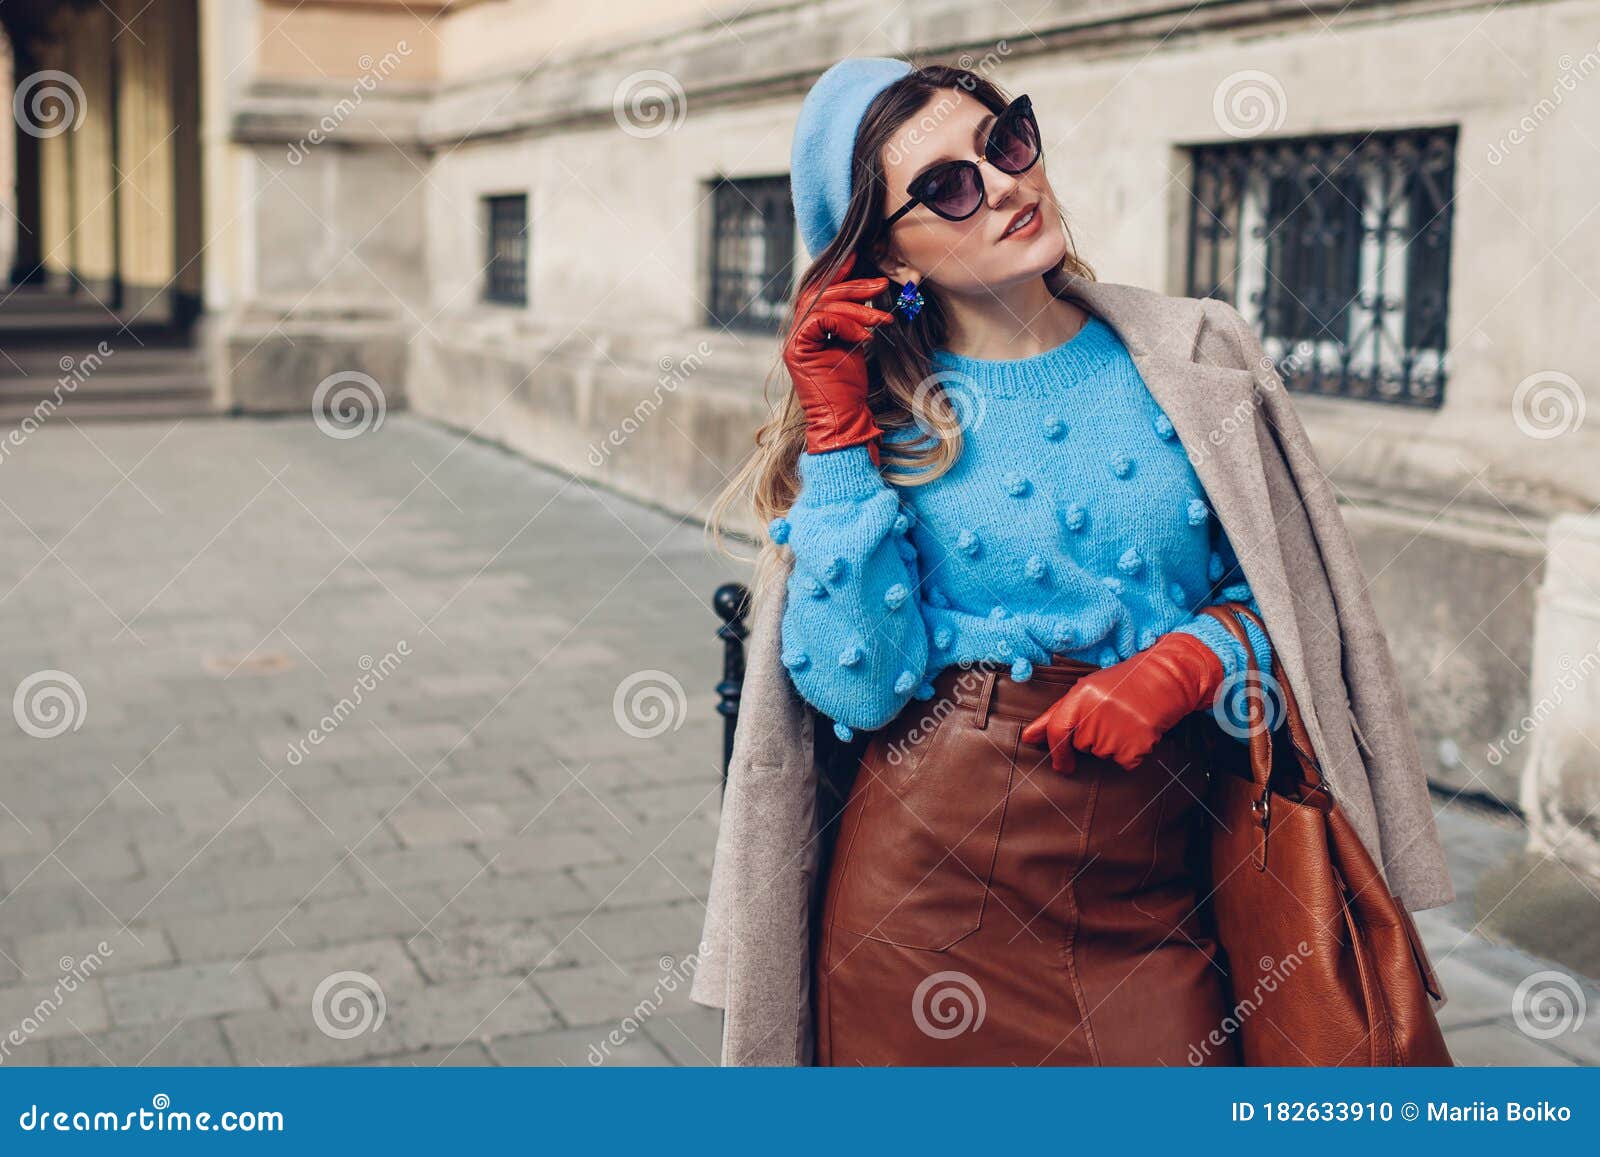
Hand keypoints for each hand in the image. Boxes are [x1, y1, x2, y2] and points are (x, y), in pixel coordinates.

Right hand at [783, 252, 894, 462]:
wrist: (844, 418)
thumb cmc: (851, 388)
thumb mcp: (853, 345)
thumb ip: (851, 321)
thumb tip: (866, 295)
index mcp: (807, 330)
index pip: (818, 292)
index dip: (837, 274)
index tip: (858, 260)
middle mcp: (796, 333)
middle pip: (819, 294)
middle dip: (853, 287)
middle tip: (880, 284)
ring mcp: (793, 341)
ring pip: (822, 305)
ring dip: (857, 308)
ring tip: (882, 320)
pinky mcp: (797, 350)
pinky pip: (821, 320)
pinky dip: (846, 323)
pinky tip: (865, 337)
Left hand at [1020, 632, 1224, 772]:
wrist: (1164, 680)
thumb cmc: (1122, 685)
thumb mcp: (1086, 691)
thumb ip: (1055, 715)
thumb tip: (1028, 738)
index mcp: (1081, 697)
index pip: (1058, 730)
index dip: (1057, 751)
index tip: (1061, 765)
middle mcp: (1096, 714)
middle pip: (1082, 746)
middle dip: (1093, 737)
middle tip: (1113, 716)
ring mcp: (1116, 731)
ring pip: (1103, 755)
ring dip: (1113, 744)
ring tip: (1127, 719)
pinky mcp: (1136, 746)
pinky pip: (1124, 762)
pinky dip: (1131, 753)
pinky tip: (1138, 731)